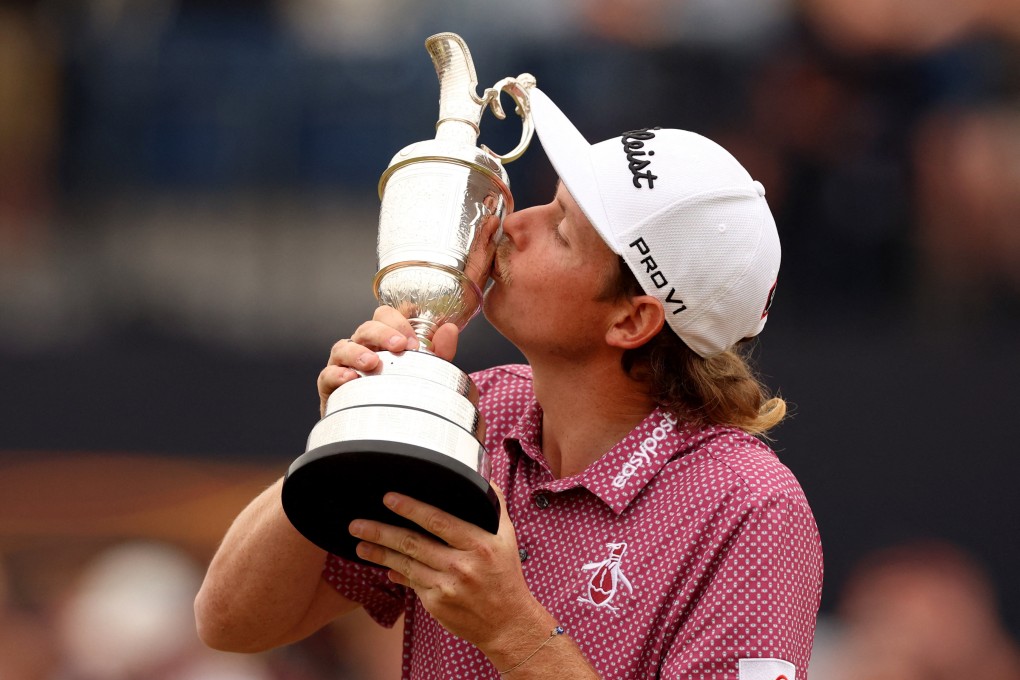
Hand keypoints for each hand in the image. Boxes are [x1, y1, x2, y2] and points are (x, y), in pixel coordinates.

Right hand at [317, 306, 460, 416]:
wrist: (379, 432)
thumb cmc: (399, 395)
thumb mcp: (424, 373)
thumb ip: (439, 352)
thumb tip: (450, 329)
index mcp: (382, 340)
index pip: (384, 316)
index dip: (398, 322)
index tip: (414, 341)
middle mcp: (361, 348)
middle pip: (365, 328)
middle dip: (383, 333)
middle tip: (400, 347)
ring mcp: (343, 365)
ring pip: (343, 347)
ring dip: (358, 352)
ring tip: (373, 364)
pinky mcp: (330, 387)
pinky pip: (327, 375)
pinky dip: (337, 374)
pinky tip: (350, 378)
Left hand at [348, 484, 548, 655]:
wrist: (508, 624)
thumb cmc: (505, 576)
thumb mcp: (506, 538)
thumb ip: (494, 506)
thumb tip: (483, 476)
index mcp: (478, 544)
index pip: (438, 521)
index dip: (411, 509)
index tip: (389, 499)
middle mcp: (461, 565)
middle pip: (413, 543)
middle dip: (381, 532)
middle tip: (357, 524)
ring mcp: (446, 586)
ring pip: (406, 564)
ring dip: (379, 553)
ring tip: (360, 544)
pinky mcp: (436, 604)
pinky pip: (411, 582)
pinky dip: (396, 572)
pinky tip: (383, 565)